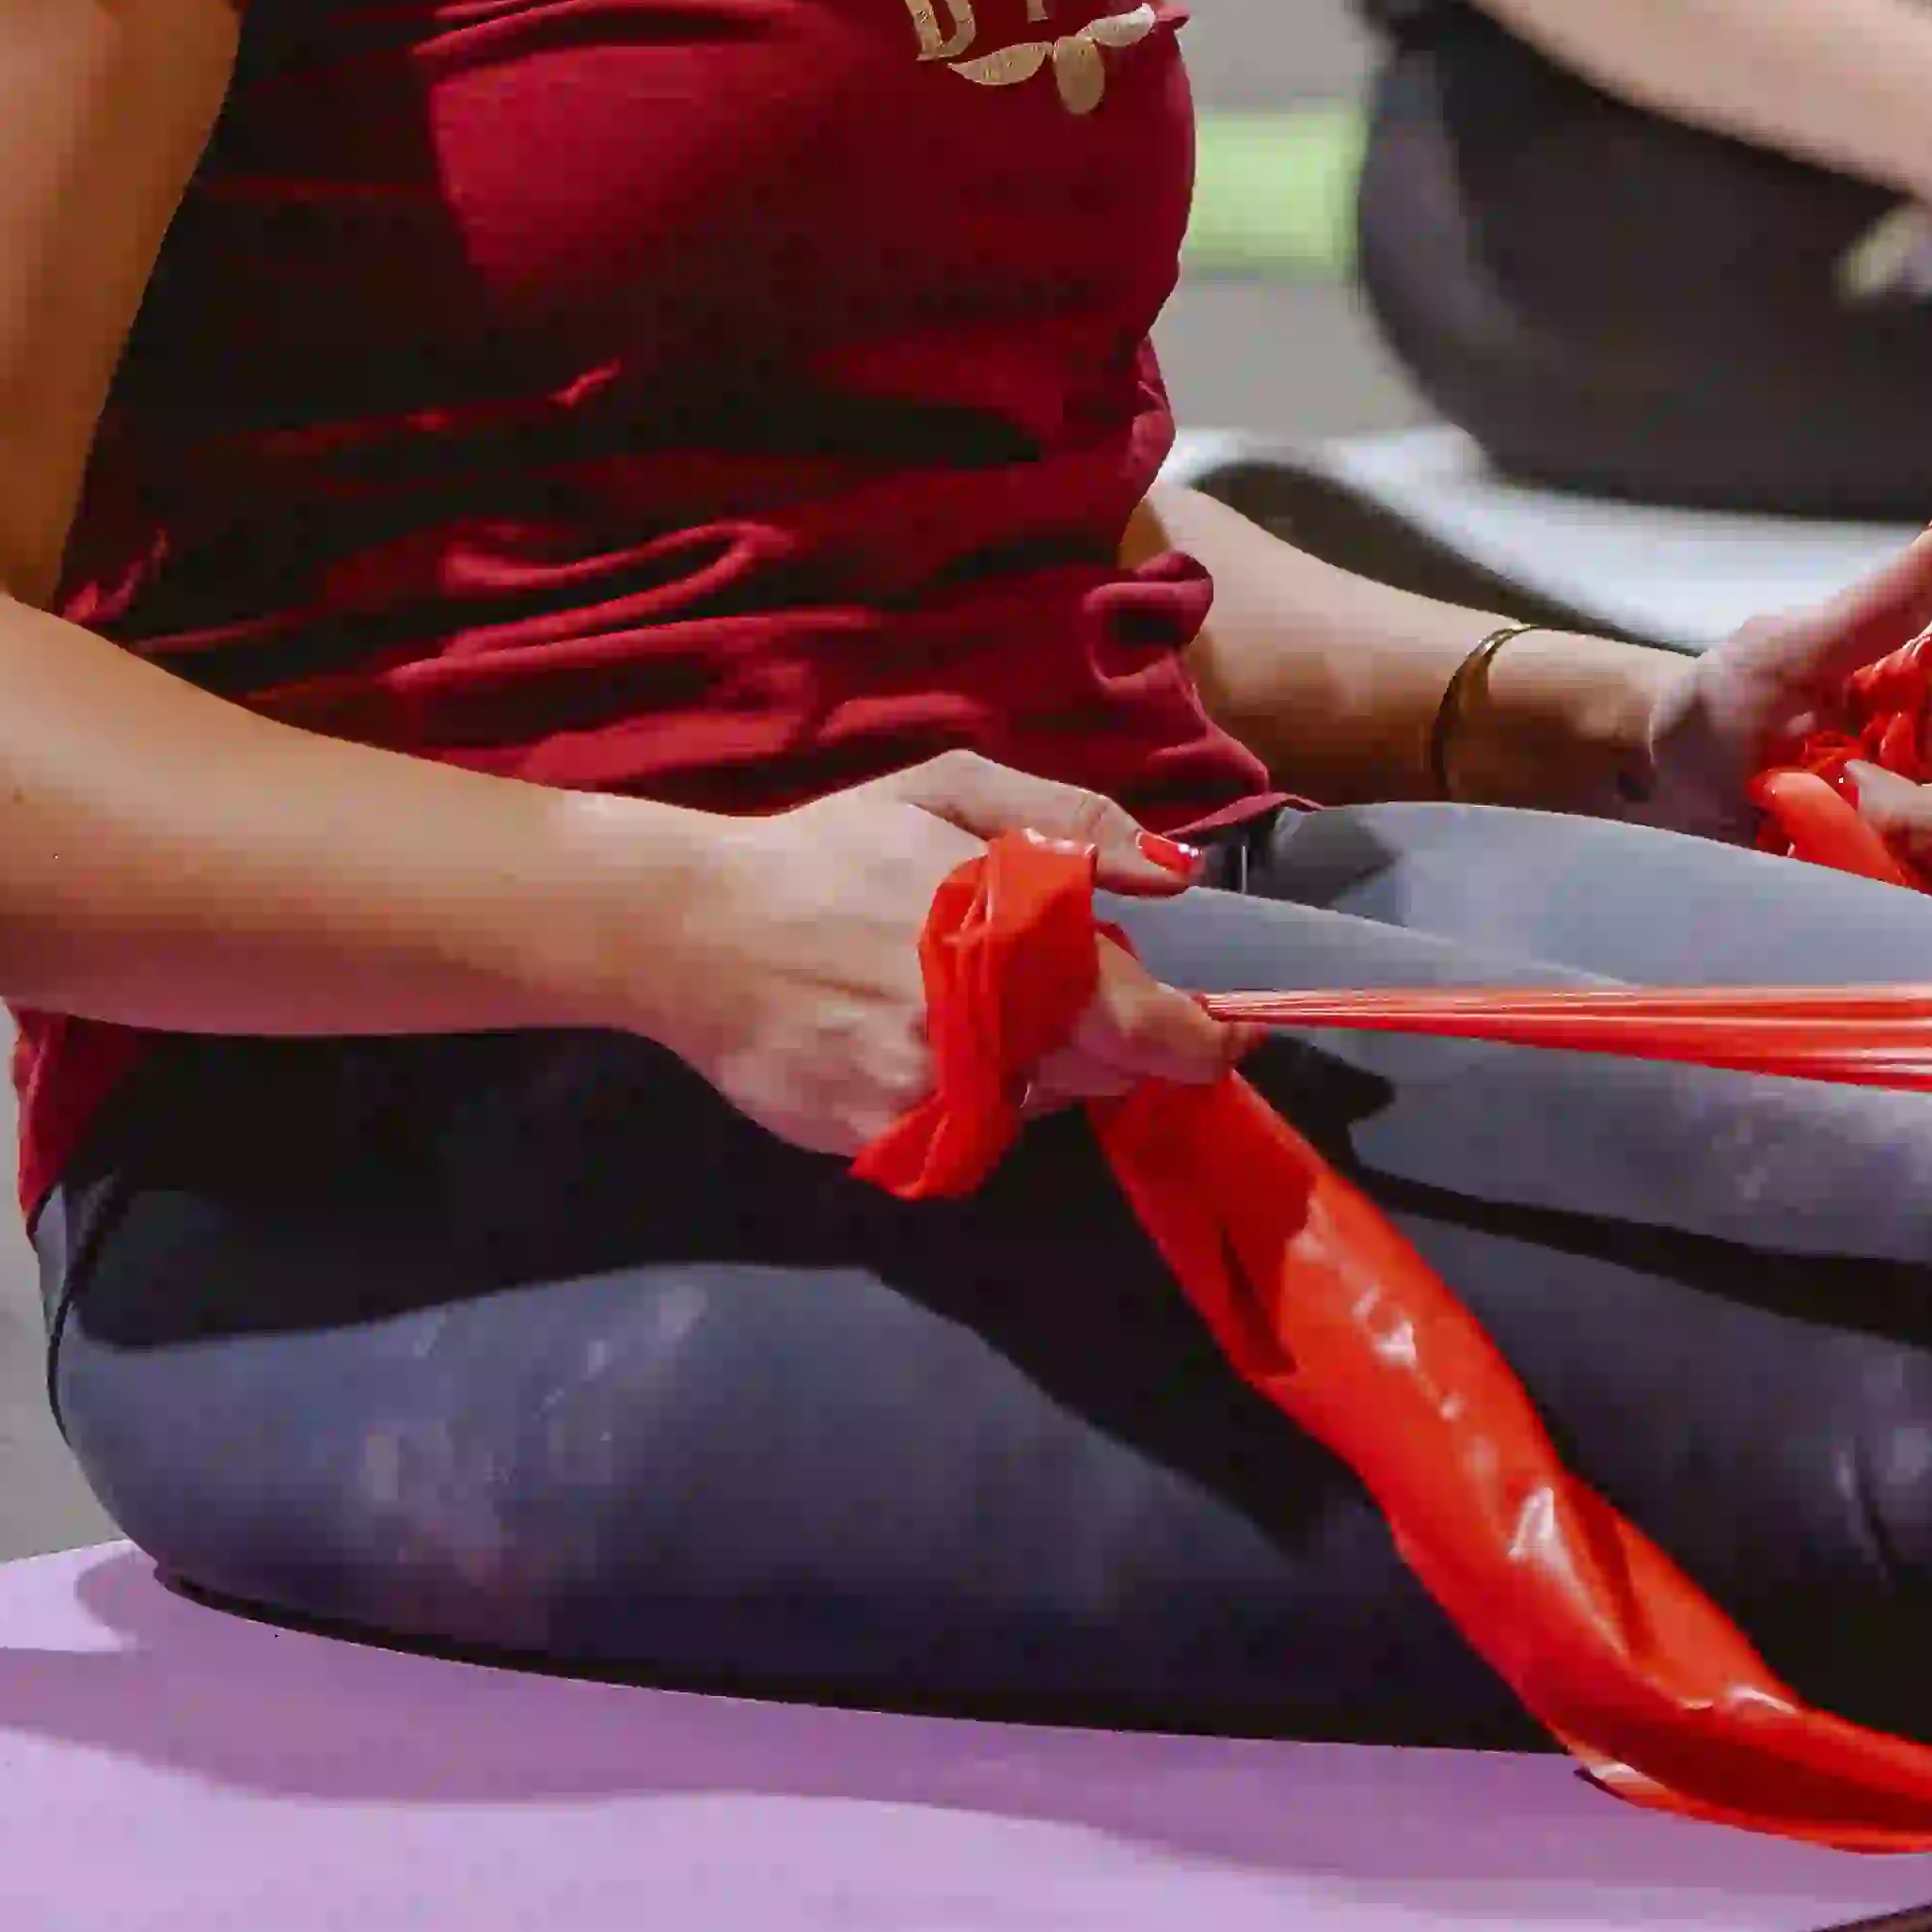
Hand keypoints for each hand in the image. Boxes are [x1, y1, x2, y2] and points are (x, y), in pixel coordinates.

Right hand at [615, 756, 1227, 1170]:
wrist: (692, 932)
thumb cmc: (829, 851)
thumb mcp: (949, 792)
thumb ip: (1075, 825)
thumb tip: (1175, 875)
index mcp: (1017, 945)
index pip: (1152, 1030)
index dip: (1211, 1041)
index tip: (1240, 1034)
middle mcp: (989, 1036)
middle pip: (1104, 1069)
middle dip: (1109, 1028)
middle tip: (1052, 972)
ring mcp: (937, 1098)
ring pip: (1041, 1101)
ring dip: (1040, 1058)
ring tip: (970, 991)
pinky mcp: (888, 1140)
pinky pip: (972, 1125)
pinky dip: (975, 1087)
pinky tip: (916, 1031)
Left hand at [1628, 518, 1931, 899]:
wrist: (1661, 784)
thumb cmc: (1719, 702)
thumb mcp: (1788, 650)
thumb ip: (1877, 605)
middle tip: (1848, 814)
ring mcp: (1930, 836)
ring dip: (1893, 870)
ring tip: (1812, 828)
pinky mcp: (1897, 886)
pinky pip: (1923, 915)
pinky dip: (1874, 901)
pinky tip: (1814, 865)